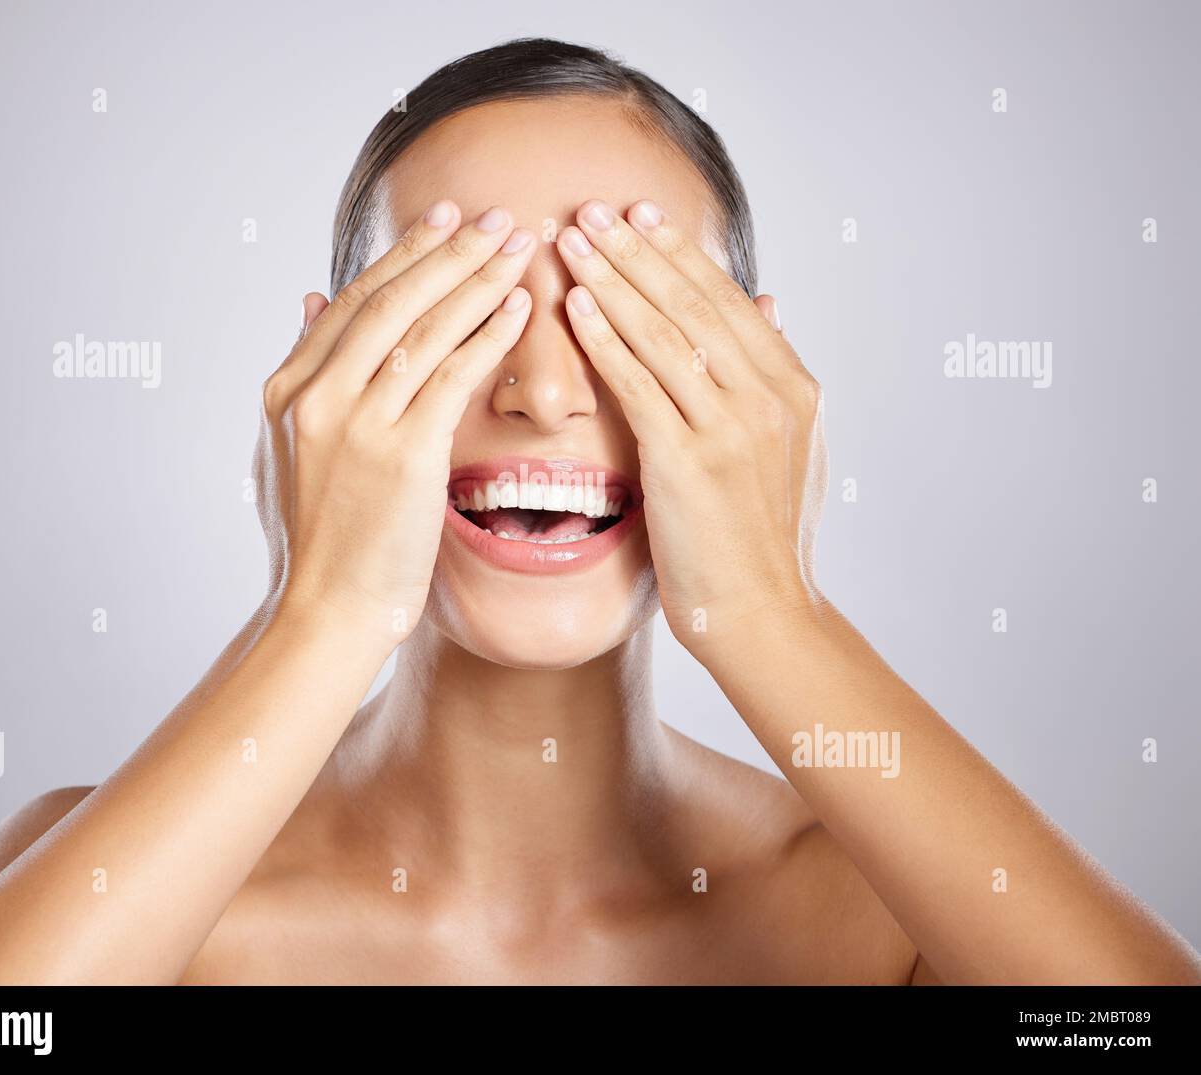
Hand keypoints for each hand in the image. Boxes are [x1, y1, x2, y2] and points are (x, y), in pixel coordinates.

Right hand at [253, 201, 534, 644]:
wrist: (325, 609)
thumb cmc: (318, 538)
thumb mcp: (286, 445)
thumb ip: (304, 369)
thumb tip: (310, 298)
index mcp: (287, 389)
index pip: (354, 301)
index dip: (404, 255)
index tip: (444, 218)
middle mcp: (318, 396)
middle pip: (391, 300)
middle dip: (448, 250)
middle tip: (494, 215)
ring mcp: (358, 423)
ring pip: (425, 328)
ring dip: (478, 279)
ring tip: (518, 245)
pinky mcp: (402, 455)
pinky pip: (453, 376)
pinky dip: (489, 335)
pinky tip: (520, 306)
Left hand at [554, 198, 828, 663]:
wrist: (764, 613)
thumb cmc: (762, 537)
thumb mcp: (787, 445)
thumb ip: (770, 373)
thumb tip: (766, 302)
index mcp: (793, 388)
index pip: (726, 300)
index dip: (678, 253)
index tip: (639, 214)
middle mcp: (768, 397)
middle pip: (692, 303)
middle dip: (636, 250)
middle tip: (591, 208)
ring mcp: (731, 428)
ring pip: (663, 333)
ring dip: (611, 279)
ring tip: (570, 239)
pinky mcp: (690, 462)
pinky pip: (639, 385)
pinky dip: (605, 339)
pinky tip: (574, 306)